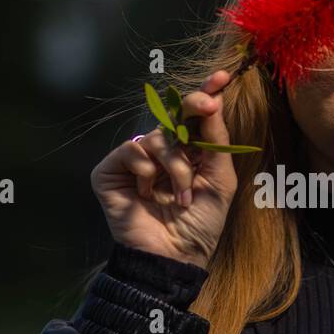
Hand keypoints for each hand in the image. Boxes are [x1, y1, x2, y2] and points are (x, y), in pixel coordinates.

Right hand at [90, 70, 238, 270]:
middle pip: (173, 113)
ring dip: (176, 167)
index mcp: (188, 152)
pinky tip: (148, 194)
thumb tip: (214, 100)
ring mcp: (134, 161)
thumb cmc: (200, 224)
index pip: (195, 116)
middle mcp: (161, 151)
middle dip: (192, 106)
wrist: (174, 257)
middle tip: (206, 104)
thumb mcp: (219, 179)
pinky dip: (146, 171)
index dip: (207, 93)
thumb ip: (216, 140)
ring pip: (158, 138)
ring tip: (180, 196)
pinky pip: (132, 151)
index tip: (223, 77)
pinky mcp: (110, 172)